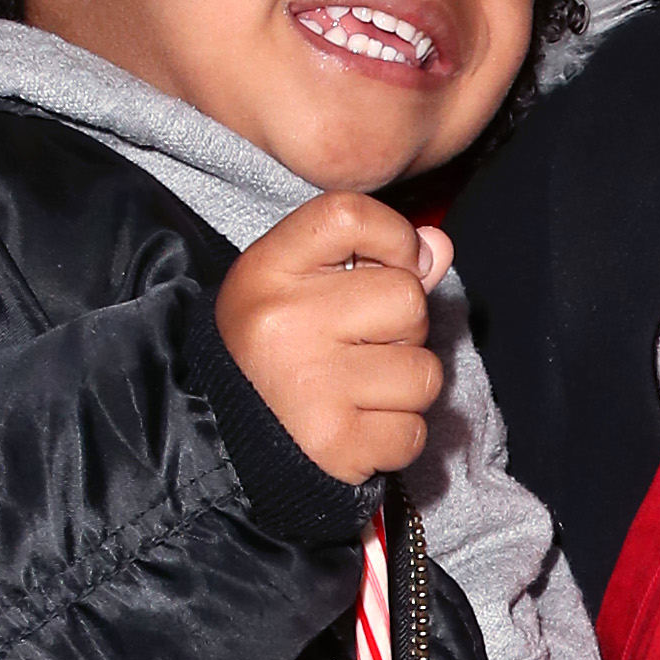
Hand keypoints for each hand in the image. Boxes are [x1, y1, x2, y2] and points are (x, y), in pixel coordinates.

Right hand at [212, 195, 449, 485]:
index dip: (393, 237)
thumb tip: (436, 245)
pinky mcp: (335, 443)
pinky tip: (358, 429)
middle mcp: (286, 322)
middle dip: (403, 329)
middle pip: (407, 300)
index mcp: (269, 271)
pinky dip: (396, 436)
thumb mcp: (300, 289)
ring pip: (424, 373)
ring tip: (358, 392)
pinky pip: (414, 432)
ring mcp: (311, 385)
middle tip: (361, 349)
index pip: (350, 216)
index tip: (396, 263)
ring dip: (404, 388)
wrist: (223, 438)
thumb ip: (373, 261)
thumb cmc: (274, 353)